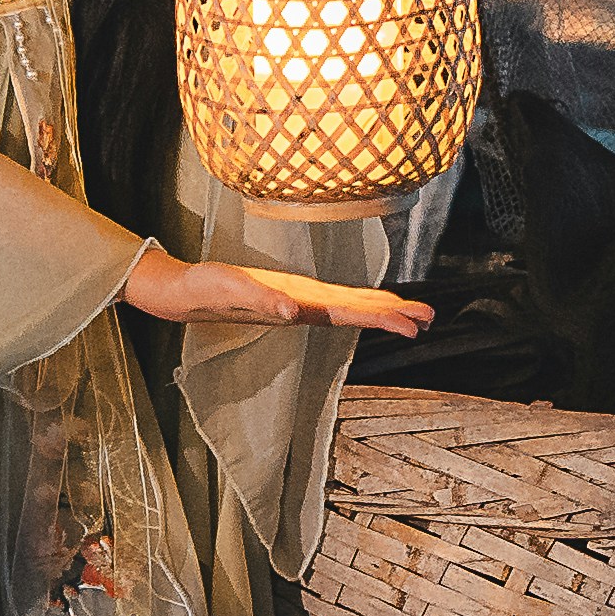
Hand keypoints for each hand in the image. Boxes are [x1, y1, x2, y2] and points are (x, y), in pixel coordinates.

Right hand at [121, 248, 432, 339]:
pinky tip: (368, 304)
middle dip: (393, 314)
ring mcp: (297, 300)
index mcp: (299, 306)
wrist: (184, 294)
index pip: (351, 312)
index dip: (383, 317)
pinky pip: (330, 298)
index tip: (415, 324)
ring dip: (379, 308)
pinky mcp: (288, 292)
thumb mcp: (234, 292)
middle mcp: (303, 305)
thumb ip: (263, 302)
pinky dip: (354, 300)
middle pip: (357, 310)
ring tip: (411, 313)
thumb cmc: (207, 291)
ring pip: (347, 305)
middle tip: (429, 317)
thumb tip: (292, 312)